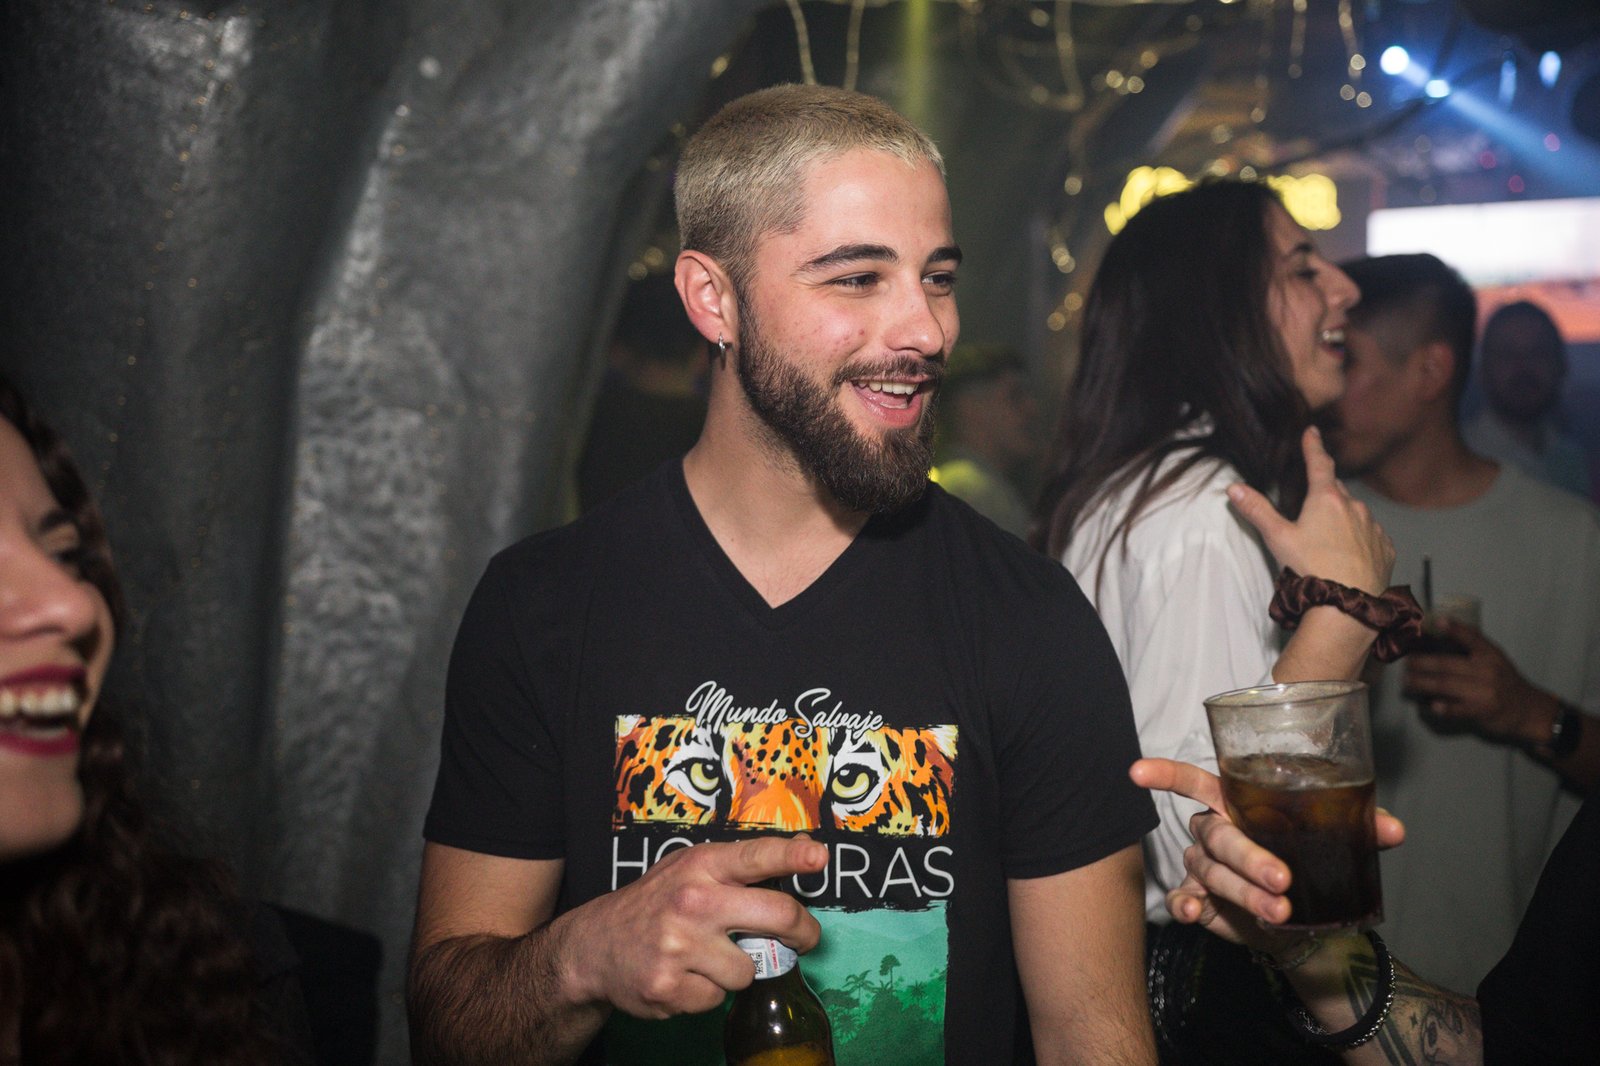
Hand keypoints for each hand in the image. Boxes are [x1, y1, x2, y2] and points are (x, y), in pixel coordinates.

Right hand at [561, 835, 827, 1018]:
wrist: (594, 946)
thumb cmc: (654, 903)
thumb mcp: (690, 869)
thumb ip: (740, 864)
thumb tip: (803, 847)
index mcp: (701, 866)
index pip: (756, 856)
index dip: (793, 855)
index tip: (819, 857)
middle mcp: (693, 901)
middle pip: (776, 916)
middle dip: (802, 932)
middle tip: (804, 939)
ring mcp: (680, 946)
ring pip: (749, 970)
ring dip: (737, 971)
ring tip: (707, 959)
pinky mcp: (668, 986)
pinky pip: (717, 998)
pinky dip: (707, 993)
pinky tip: (684, 977)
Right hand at [1128, 758, 1404, 959]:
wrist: (1299, 916)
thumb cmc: (1306, 858)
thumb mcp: (1334, 838)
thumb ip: (1358, 827)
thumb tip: (1394, 830)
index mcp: (1234, 804)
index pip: (1193, 781)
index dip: (1165, 775)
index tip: (1136, 772)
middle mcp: (1211, 831)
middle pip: (1216, 835)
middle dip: (1248, 858)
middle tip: (1282, 881)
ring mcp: (1202, 867)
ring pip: (1211, 872)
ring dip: (1242, 892)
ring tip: (1279, 912)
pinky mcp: (1201, 900)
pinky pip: (1184, 899)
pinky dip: (1187, 905)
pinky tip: (1196, 913)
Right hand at [1227, 426, 1393, 593]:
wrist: (1347, 604)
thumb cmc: (1310, 569)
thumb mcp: (1277, 538)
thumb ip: (1257, 510)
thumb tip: (1234, 488)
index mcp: (1326, 499)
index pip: (1319, 463)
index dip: (1313, 446)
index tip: (1311, 431)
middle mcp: (1354, 507)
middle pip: (1336, 491)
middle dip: (1325, 494)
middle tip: (1311, 510)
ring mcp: (1373, 528)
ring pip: (1355, 514)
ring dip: (1343, 520)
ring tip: (1328, 543)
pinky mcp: (1384, 548)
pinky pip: (1371, 536)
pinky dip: (1360, 540)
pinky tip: (1348, 557)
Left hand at [1404, 621, 1559, 745]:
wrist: (1529, 709)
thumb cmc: (1505, 681)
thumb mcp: (1496, 659)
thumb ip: (1474, 649)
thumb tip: (1440, 633)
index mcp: (1490, 655)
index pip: (1472, 638)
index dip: (1455, 629)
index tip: (1437, 621)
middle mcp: (1487, 671)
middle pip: (1447, 664)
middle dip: (1422, 662)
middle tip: (1405, 662)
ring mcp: (1484, 692)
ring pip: (1446, 685)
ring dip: (1422, 683)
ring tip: (1407, 681)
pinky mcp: (1482, 711)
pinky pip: (1459, 709)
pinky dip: (1445, 708)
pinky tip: (1432, 706)